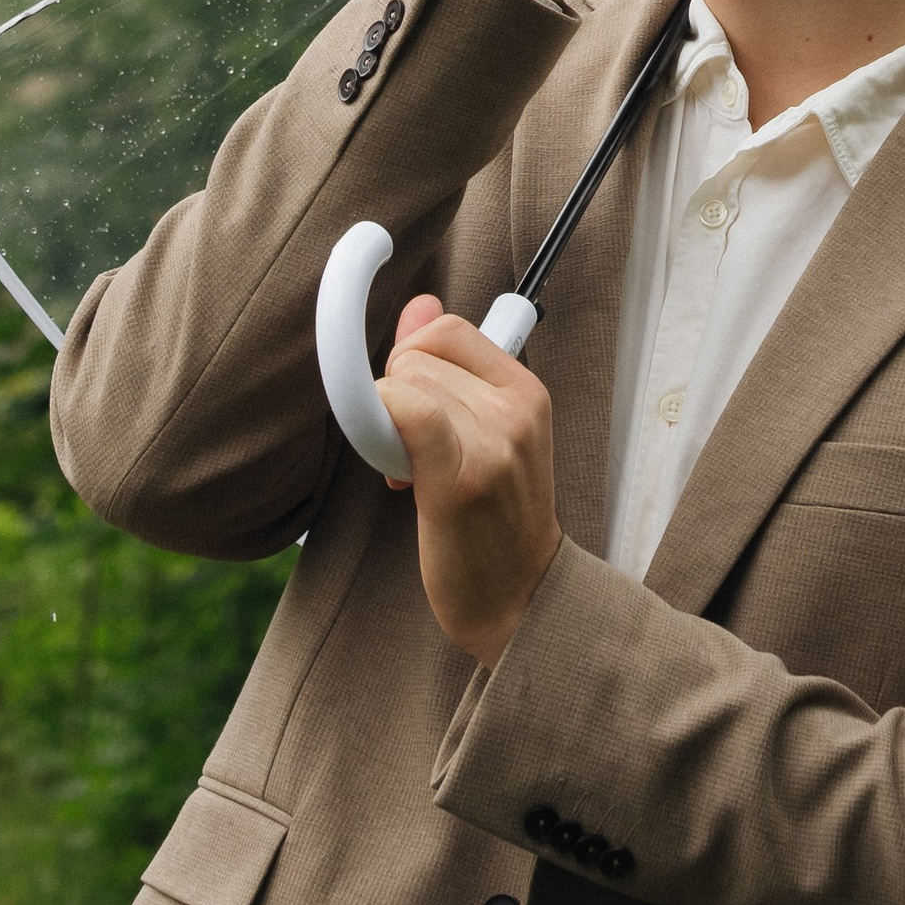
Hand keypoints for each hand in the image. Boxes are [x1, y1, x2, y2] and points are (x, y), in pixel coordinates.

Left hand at [379, 294, 561, 668]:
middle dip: (394, 399)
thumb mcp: (487, 432)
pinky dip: (379, 425)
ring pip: (398, 387)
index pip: (446, 329)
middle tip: (414, 454)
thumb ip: (450, 367)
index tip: (413, 404)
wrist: (519, 601)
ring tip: (414, 477)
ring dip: (385, 430)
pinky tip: (394, 471)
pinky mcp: (460, 479)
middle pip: (414, 357)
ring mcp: (493, 442)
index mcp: (525, 391)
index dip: (411, 360)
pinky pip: (402, 412)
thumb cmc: (494, 521)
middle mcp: (516, 409)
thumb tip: (417, 304)